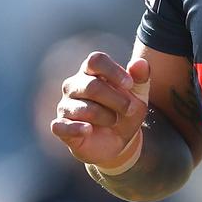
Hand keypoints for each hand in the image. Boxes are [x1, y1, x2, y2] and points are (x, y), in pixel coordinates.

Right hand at [51, 51, 150, 168]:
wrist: (118, 140)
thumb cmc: (125, 111)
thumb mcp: (139, 95)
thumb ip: (141, 77)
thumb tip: (140, 62)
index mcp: (90, 71)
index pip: (96, 60)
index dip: (113, 71)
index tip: (130, 84)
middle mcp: (74, 85)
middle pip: (92, 86)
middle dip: (116, 99)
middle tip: (129, 109)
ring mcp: (66, 106)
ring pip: (84, 108)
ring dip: (106, 116)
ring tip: (113, 120)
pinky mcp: (61, 126)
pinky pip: (61, 125)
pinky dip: (76, 128)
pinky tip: (88, 129)